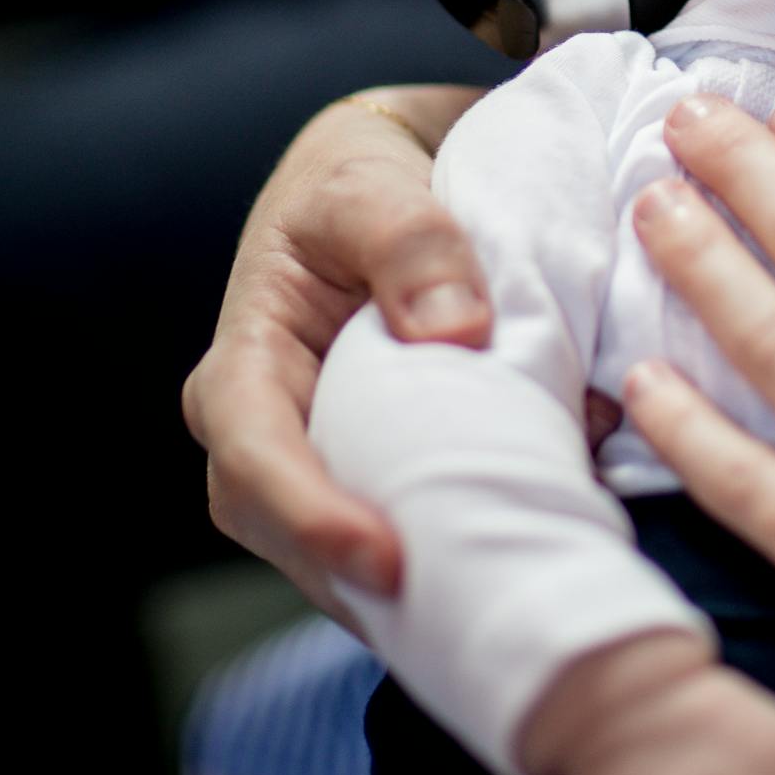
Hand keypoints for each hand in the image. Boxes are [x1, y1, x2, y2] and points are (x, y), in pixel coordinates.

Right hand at [182, 86, 493, 610]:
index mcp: (246, 365)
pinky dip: (462, 541)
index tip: (385, 560)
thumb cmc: (361, 180)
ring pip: (350, 553)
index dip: (311, 516)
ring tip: (502, 580)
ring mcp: (325, 459)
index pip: (254, 456)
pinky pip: (411, 527)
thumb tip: (458, 331)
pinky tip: (528, 539)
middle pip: (293, 535)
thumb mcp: (375, 186)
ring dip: (421, 577)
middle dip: (365, 580)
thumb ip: (413, 244)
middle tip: (464, 595)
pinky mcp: (381, 471)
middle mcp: (271, 432)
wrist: (388, 179)